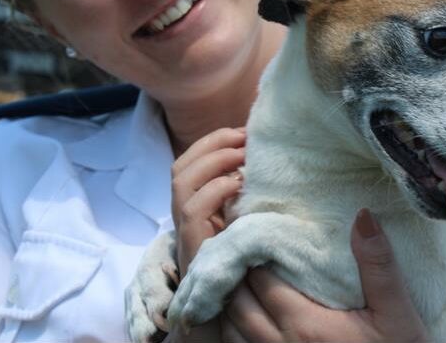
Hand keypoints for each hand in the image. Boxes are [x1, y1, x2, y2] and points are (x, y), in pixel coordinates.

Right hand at [165, 127, 245, 342]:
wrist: (228, 312)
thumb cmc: (244, 267)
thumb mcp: (243, 224)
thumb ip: (244, 198)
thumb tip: (264, 162)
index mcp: (194, 207)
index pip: (189, 162)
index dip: (212, 143)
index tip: (243, 132)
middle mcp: (183, 217)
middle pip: (180, 165)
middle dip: (212, 143)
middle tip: (244, 137)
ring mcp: (184, 231)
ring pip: (180, 180)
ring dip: (213, 160)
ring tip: (242, 155)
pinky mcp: (192, 247)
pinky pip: (193, 209)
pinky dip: (216, 189)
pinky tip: (240, 185)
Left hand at [220, 208, 429, 342]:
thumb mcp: (397, 313)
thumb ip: (378, 265)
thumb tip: (363, 215)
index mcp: (306, 325)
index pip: (259, 278)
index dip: (254, 252)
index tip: (257, 231)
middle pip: (238, 302)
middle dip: (237, 274)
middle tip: (244, 250)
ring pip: (231, 331)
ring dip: (232, 304)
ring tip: (240, 280)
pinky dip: (235, 331)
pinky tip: (248, 316)